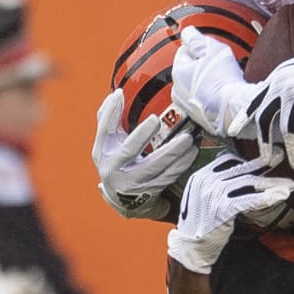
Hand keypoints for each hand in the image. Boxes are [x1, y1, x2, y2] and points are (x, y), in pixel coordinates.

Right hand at [93, 87, 199, 219]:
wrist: (122, 199)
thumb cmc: (118, 163)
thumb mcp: (108, 144)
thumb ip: (109, 120)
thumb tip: (117, 94)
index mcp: (102, 152)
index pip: (104, 130)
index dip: (110, 113)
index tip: (120, 95)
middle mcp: (113, 168)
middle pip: (128, 150)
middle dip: (141, 135)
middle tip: (156, 120)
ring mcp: (131, 182)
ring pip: (154, 166)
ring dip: (172, 152)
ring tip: (187, 138)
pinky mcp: (148, 192)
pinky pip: (168, 176)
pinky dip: (181, 164)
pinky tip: (191, 153)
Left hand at [166, 27, 251, 138]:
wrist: (235, 109)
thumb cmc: (224, 80)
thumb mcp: (212, 49)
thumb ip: (197, 39)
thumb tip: (187, 32)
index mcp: (178, 72)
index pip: (183, 53)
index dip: (199, 50)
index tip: (210, 52)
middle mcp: (178, 90)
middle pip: (188, 71)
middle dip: (201, 67)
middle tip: (218, 66)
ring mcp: (188, 106)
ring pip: (194, 88)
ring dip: (205, 84)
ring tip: (222, 82)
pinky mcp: (199, 118)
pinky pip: (203, 102)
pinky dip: (210, 99)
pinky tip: (222, 96)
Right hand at [167, 153, 293, 274]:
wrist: (191, 248)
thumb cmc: (202, 225)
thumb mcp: (204, 198)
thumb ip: (219, 185)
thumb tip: (244, 177)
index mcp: (200, 176)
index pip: (228, 160)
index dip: (248, 160)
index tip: (264, 159)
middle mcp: (205, 181)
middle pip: (241, 169)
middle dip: (263, 164)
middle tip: (280, 159)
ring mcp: (212, 194)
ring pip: (248, 182)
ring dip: (271, 184)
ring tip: (288, 185)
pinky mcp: (221, 208)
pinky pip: (248, 199)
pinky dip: (265, 197)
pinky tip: (279, 197)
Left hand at [242, 33, 293, 166]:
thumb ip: (286, 82)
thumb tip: (276, 96)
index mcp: (277, 77)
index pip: (254, 100)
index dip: (243, 117)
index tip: (232, 131)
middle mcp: (281, 83)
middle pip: (264, 118)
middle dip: (264, 141)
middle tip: (265, 158)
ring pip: (287, 128)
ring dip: (292, 150)